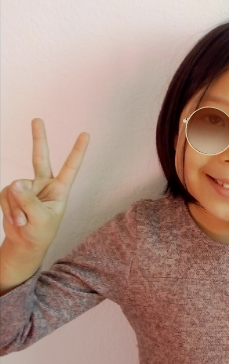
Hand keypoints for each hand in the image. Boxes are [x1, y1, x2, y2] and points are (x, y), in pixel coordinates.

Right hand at [0, 119, 89, 254]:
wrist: (24, 244)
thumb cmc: (40, 233)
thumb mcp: (40, 219)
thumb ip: (28, 201)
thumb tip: (15, 182)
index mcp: (60, 189)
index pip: (70, 167)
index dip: (77, 151)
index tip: (86, 134)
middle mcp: (44, 184)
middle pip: (40, 157)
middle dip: (38, 138)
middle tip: (37, 119)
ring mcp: (27, 187)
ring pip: (17, 187)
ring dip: (17, 206)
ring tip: (23, 221)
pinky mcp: (12, 192)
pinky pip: (6, 194)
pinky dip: (9, 208)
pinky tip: (16, 219)